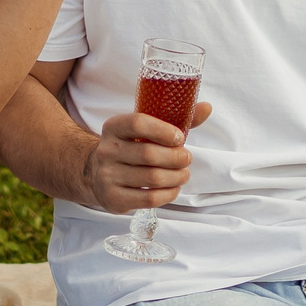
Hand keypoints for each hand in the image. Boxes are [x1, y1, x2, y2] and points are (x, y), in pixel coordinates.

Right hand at [82, 101, 210, 213]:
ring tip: (183, 174)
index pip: (137, 123)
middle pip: (149, 154)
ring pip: (152, 178)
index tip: (180, 137)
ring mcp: (108, 176)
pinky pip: (149, 198)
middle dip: (176, 157)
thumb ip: (175, 119)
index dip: (163, 130)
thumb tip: (207, 108)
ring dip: (176, 176)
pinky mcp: (114, 198)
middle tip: (187, 159)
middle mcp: (107, 151)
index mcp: (114, 127)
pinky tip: (173, 188)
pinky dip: (169, 193)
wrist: (98, 173)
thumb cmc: (130, 148)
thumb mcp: (145, 130)